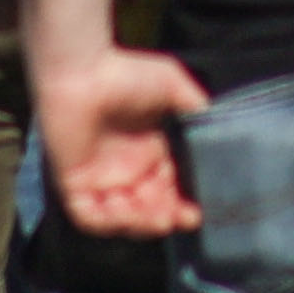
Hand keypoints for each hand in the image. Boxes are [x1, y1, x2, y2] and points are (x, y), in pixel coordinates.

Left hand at [44, 41, 208, 237]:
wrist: (82, 69)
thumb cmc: (125, 72)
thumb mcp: (173, 85)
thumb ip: (195, 107)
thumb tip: (220, 128)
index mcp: (149, 151)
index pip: (169, 189)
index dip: (182, 204)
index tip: (197, 211)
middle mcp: (125, 169)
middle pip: (149, 209)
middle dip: (166, 218)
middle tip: (182, 218)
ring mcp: (98, 178)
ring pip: (121, 218)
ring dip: (142, 223)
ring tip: (159, 218)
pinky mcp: (73, 182)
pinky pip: (88, 215)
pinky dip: (106, 221)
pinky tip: (125, 210)